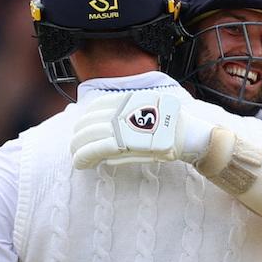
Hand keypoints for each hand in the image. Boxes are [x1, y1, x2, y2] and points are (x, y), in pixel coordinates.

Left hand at [70, 91, 212, 168]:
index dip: (84, 120)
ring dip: (77, 148)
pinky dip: (85, 155)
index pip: (95, 107)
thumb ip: (127, 117)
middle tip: (74, 148)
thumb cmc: (169, 128)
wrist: (187, 135)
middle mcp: (122, 109)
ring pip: (89, 136)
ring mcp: (123, 125)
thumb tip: (107, 128)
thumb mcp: (148, 111)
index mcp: (127, 99)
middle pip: (88, 122)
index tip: (80, 131)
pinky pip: (98, 147)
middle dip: (77, 137)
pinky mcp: (125, 141)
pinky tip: (81, 162)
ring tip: (76, 157)